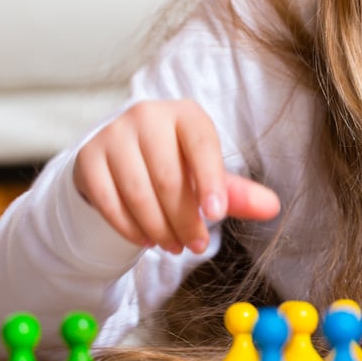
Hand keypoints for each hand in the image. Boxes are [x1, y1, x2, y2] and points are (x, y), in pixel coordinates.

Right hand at [73, 100, 279, 254]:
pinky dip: (129, 227)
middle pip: (168, 177)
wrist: (125, 155)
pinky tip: (146, 240)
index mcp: (185, 114)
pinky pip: (109, 201)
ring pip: (138, 192)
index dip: (211, 182)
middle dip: (184, 219)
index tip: (217, 216)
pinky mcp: (88, 157)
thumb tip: (272, 207)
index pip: (202, 146)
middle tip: (195, 245)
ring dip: (159, 228)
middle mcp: (147, 115)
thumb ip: (237, 192)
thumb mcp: (207, 174)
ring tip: (173, 246)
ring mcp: (113, 134)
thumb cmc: (177, 163)